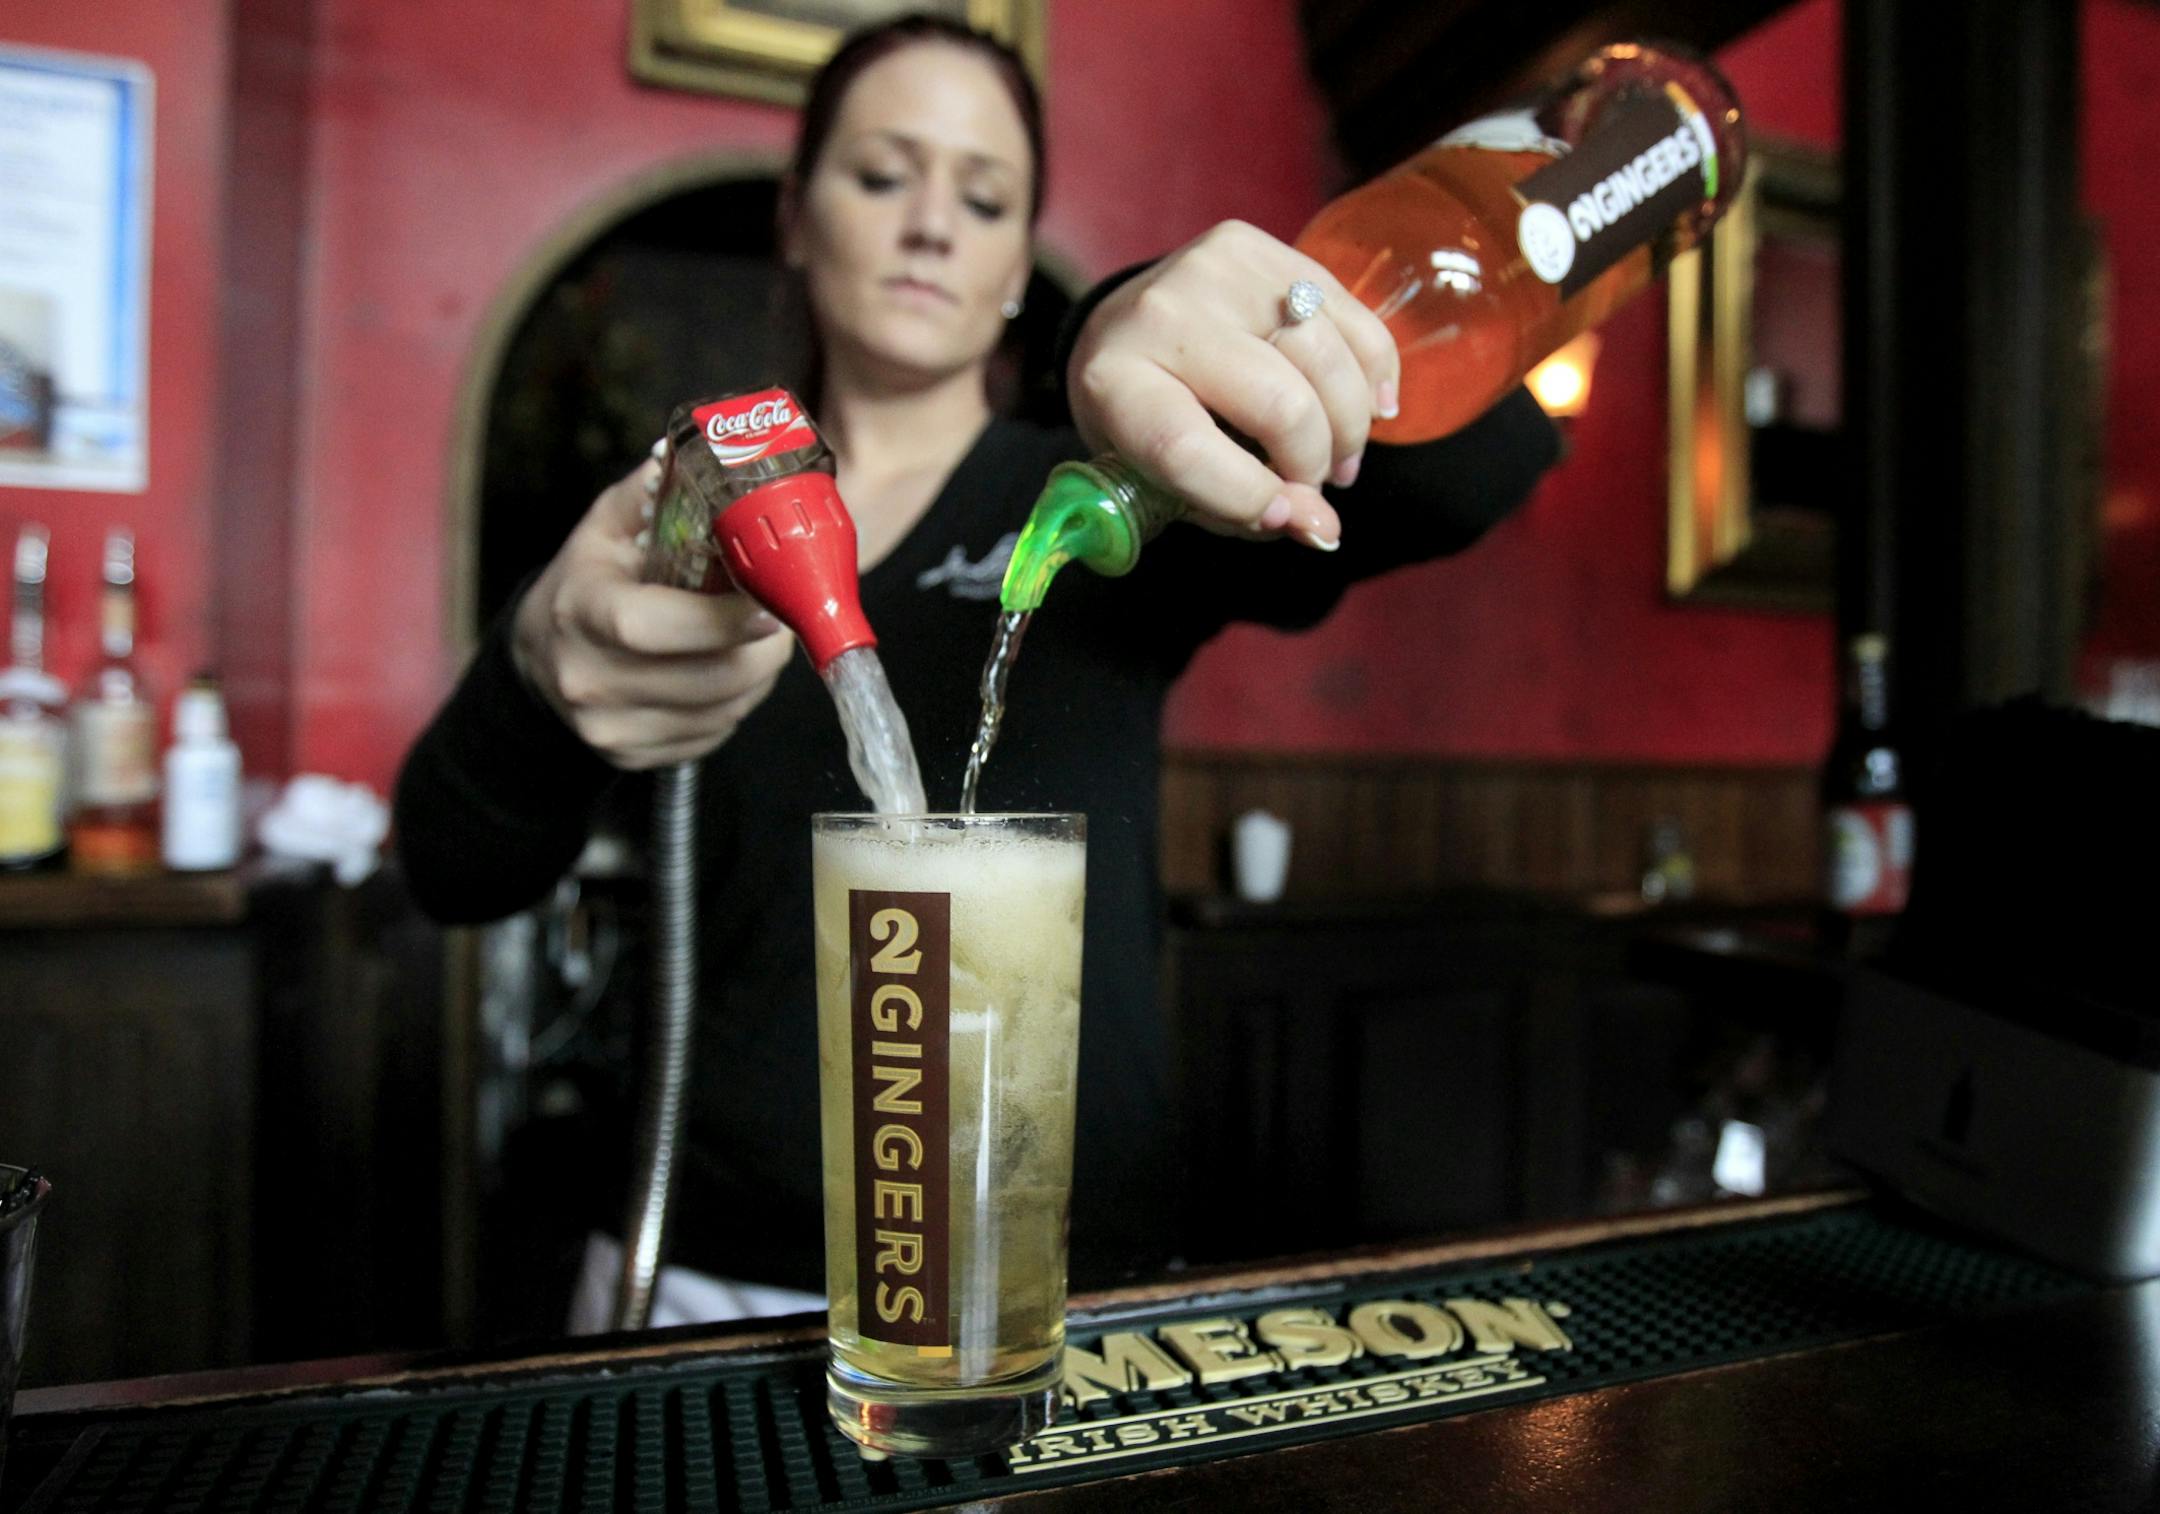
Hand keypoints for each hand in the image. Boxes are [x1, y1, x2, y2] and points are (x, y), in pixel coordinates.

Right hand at [511, 456, 795, 769]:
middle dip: (762, 650)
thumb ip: (657, 489)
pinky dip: (733, 705)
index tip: (769, 604)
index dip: (722, 620)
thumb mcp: (607, 526)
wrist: (540, 654)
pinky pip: (711, 735)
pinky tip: (723, 672)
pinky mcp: (630, 757)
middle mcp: (586, 678)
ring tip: (753, 641)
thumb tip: (707, 450)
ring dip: (756, 676)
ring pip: (721, 711)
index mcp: (581, 610)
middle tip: (780, 619)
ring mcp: (607, 727)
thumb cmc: (589, 579)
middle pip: (706, 678)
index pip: (653, 626)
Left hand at [1065, 220, 1400, 549]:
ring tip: (1340, 456)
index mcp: (1117, 384)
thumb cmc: (1149, 420)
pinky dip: (1374, 374)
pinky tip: (1371, 407)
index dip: (1248, 495)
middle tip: (1315, 484)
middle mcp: (1161, 316)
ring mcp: (1214, 271)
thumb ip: (1238, 512)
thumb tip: (1321, 529)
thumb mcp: (1167, 481)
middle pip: (1277, 402)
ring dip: (1349, 427)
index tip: (1284, 516)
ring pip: (1325, 357)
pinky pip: (1350, 318)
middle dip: (1312, 464)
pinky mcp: (1259, 248)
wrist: (1128, 329)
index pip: (1187, 448)